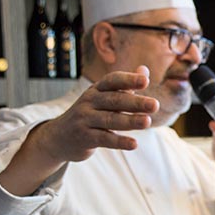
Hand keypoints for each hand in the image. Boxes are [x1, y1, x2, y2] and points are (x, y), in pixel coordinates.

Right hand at [0, 66, 158, 196]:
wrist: (59, 137)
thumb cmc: (90, 114)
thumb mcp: (104, 98)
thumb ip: (126, 87)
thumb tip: (145, 70)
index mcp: (97, 90)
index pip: (113, 81)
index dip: (129, 80)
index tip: (146, 81)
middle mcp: (89, 101)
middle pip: (114, 100)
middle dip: (135, 102)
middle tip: (155, 105)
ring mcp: (85, 119)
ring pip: (110, 119)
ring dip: (130, 121)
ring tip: (147, 122)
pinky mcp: (84, 137)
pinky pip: (104, 139)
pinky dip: (119, 141)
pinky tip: (134, 144)